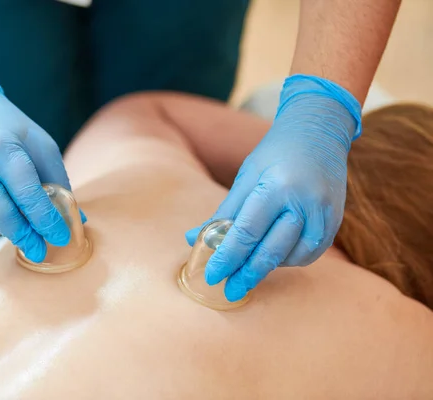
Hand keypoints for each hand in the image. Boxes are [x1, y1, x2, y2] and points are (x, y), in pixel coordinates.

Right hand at [0, 80, 77, 261]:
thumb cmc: (14, 133)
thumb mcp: (43, 147)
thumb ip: (59, 184)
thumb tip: (75, 220)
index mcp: (5, 150)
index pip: (26, 193)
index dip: (45, 219)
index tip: (61, 237)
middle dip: (22, 235)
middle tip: (39, 250)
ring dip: (5, 232)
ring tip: (18, 223)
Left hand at [186, 75, 361, 300]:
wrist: (319, 132)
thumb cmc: (275, 153)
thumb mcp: (246, 177)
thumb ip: (224, 211)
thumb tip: (193, 239)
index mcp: (276, 187)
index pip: (246, 232)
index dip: (227, 257)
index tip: (213, 276)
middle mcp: (304, 202)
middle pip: (271, 250)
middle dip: (247, 274)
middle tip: (230, 291)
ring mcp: (325, 212)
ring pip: (293, 256)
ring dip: (269, 267)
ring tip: (249, 270)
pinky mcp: (336, 219)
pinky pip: (312, 252)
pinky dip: (291, 260)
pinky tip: (275, 259)